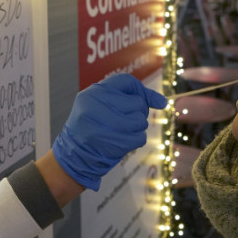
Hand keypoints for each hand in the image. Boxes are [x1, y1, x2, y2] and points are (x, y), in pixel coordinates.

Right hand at [52, 74, 167, 189]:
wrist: (74, 155)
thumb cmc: (93, 127)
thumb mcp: (101, 105)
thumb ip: (129, 98)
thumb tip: (163, 102)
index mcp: (92, 92)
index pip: (126, 81)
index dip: (142, 91)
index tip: (153, 102)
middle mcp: (95, 105)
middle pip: (137, 102)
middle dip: (138, 113)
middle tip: (124, 121)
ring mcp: (102, 124)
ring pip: (140, 120)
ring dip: (137, 128)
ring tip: (122, 131)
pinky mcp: (111, 142)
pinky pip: (140, 137)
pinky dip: (136, 140)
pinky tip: (124, 142)